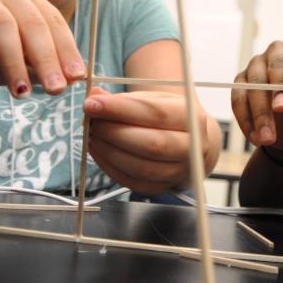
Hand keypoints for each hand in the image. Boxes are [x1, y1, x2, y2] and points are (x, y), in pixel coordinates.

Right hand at [0, 0, 85, 96]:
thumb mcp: (25, 64)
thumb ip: (45, 67)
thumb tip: (74, 78)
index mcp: (33, 2)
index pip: (55, 25)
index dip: (67, 52)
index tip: (75, 78)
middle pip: (33, 25)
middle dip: (46, 60)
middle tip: (55, 89)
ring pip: (3, 26)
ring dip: (14, 62)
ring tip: (21, 91)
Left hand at [83, 87, 214, 194]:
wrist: (189, 142)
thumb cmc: (169, 117)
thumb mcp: (153, 99)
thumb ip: (124, 99)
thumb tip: (94, 94)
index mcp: (192, 117)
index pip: (156, 114)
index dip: (121, 110)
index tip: (92, 104)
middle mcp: (191, 147)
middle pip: (151, 144)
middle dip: (113, 132)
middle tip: (91, 122)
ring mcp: (179, 171)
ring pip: (140, 167)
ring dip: (108, 151)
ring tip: (92, 136)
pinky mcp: (162, 187)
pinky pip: (132, 182)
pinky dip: (110, 167)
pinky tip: (98, 151)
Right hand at [231, 38, 282, 154]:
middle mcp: (277, 52)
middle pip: (273, 65)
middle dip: (276, 90)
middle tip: (281, 111)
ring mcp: (256, 65)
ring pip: (253, 84)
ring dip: (260, 112)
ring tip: (268, 138)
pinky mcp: (241, 82)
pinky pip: (238, 99)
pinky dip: (246, 120)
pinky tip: (255, 138)